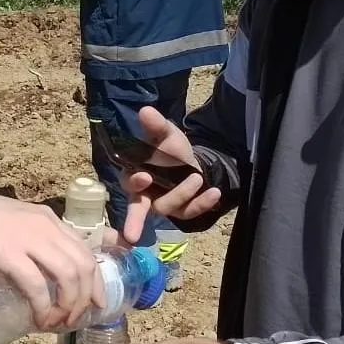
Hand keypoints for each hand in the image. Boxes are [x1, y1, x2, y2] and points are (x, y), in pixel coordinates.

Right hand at [0, 186, 103, 330]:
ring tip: (57, 322)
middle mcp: (45, 226)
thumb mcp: (16, 225)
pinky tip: (38, 318)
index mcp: (49, 220)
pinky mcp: (9, 253)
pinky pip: (37, 285)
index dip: (97, 282)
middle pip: (84, 266)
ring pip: (68, 276)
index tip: (97, 304)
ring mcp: (28, 239)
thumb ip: (31, 241)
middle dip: (85, 298)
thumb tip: (41, 270)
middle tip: (74, 319)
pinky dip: (43, 306)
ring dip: (68, 305)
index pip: (86, 251)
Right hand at [120, 106, 221, 243]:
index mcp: (135, 176)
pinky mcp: (182, 212)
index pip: (129, 183)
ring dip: (182, 194)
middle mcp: (145, 195)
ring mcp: (163, 205)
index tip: (144, 176)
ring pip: (166, 208)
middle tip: (133, 233)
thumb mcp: (166, 134)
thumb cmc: (170, 149)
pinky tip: (215, 193)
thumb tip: (145, 110)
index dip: (135, 182)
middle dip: (134, 221)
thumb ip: (156, 126)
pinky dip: (202, 203)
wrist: (191, 160)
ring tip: (197, 178)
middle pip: (137, 209)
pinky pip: (190, 212)